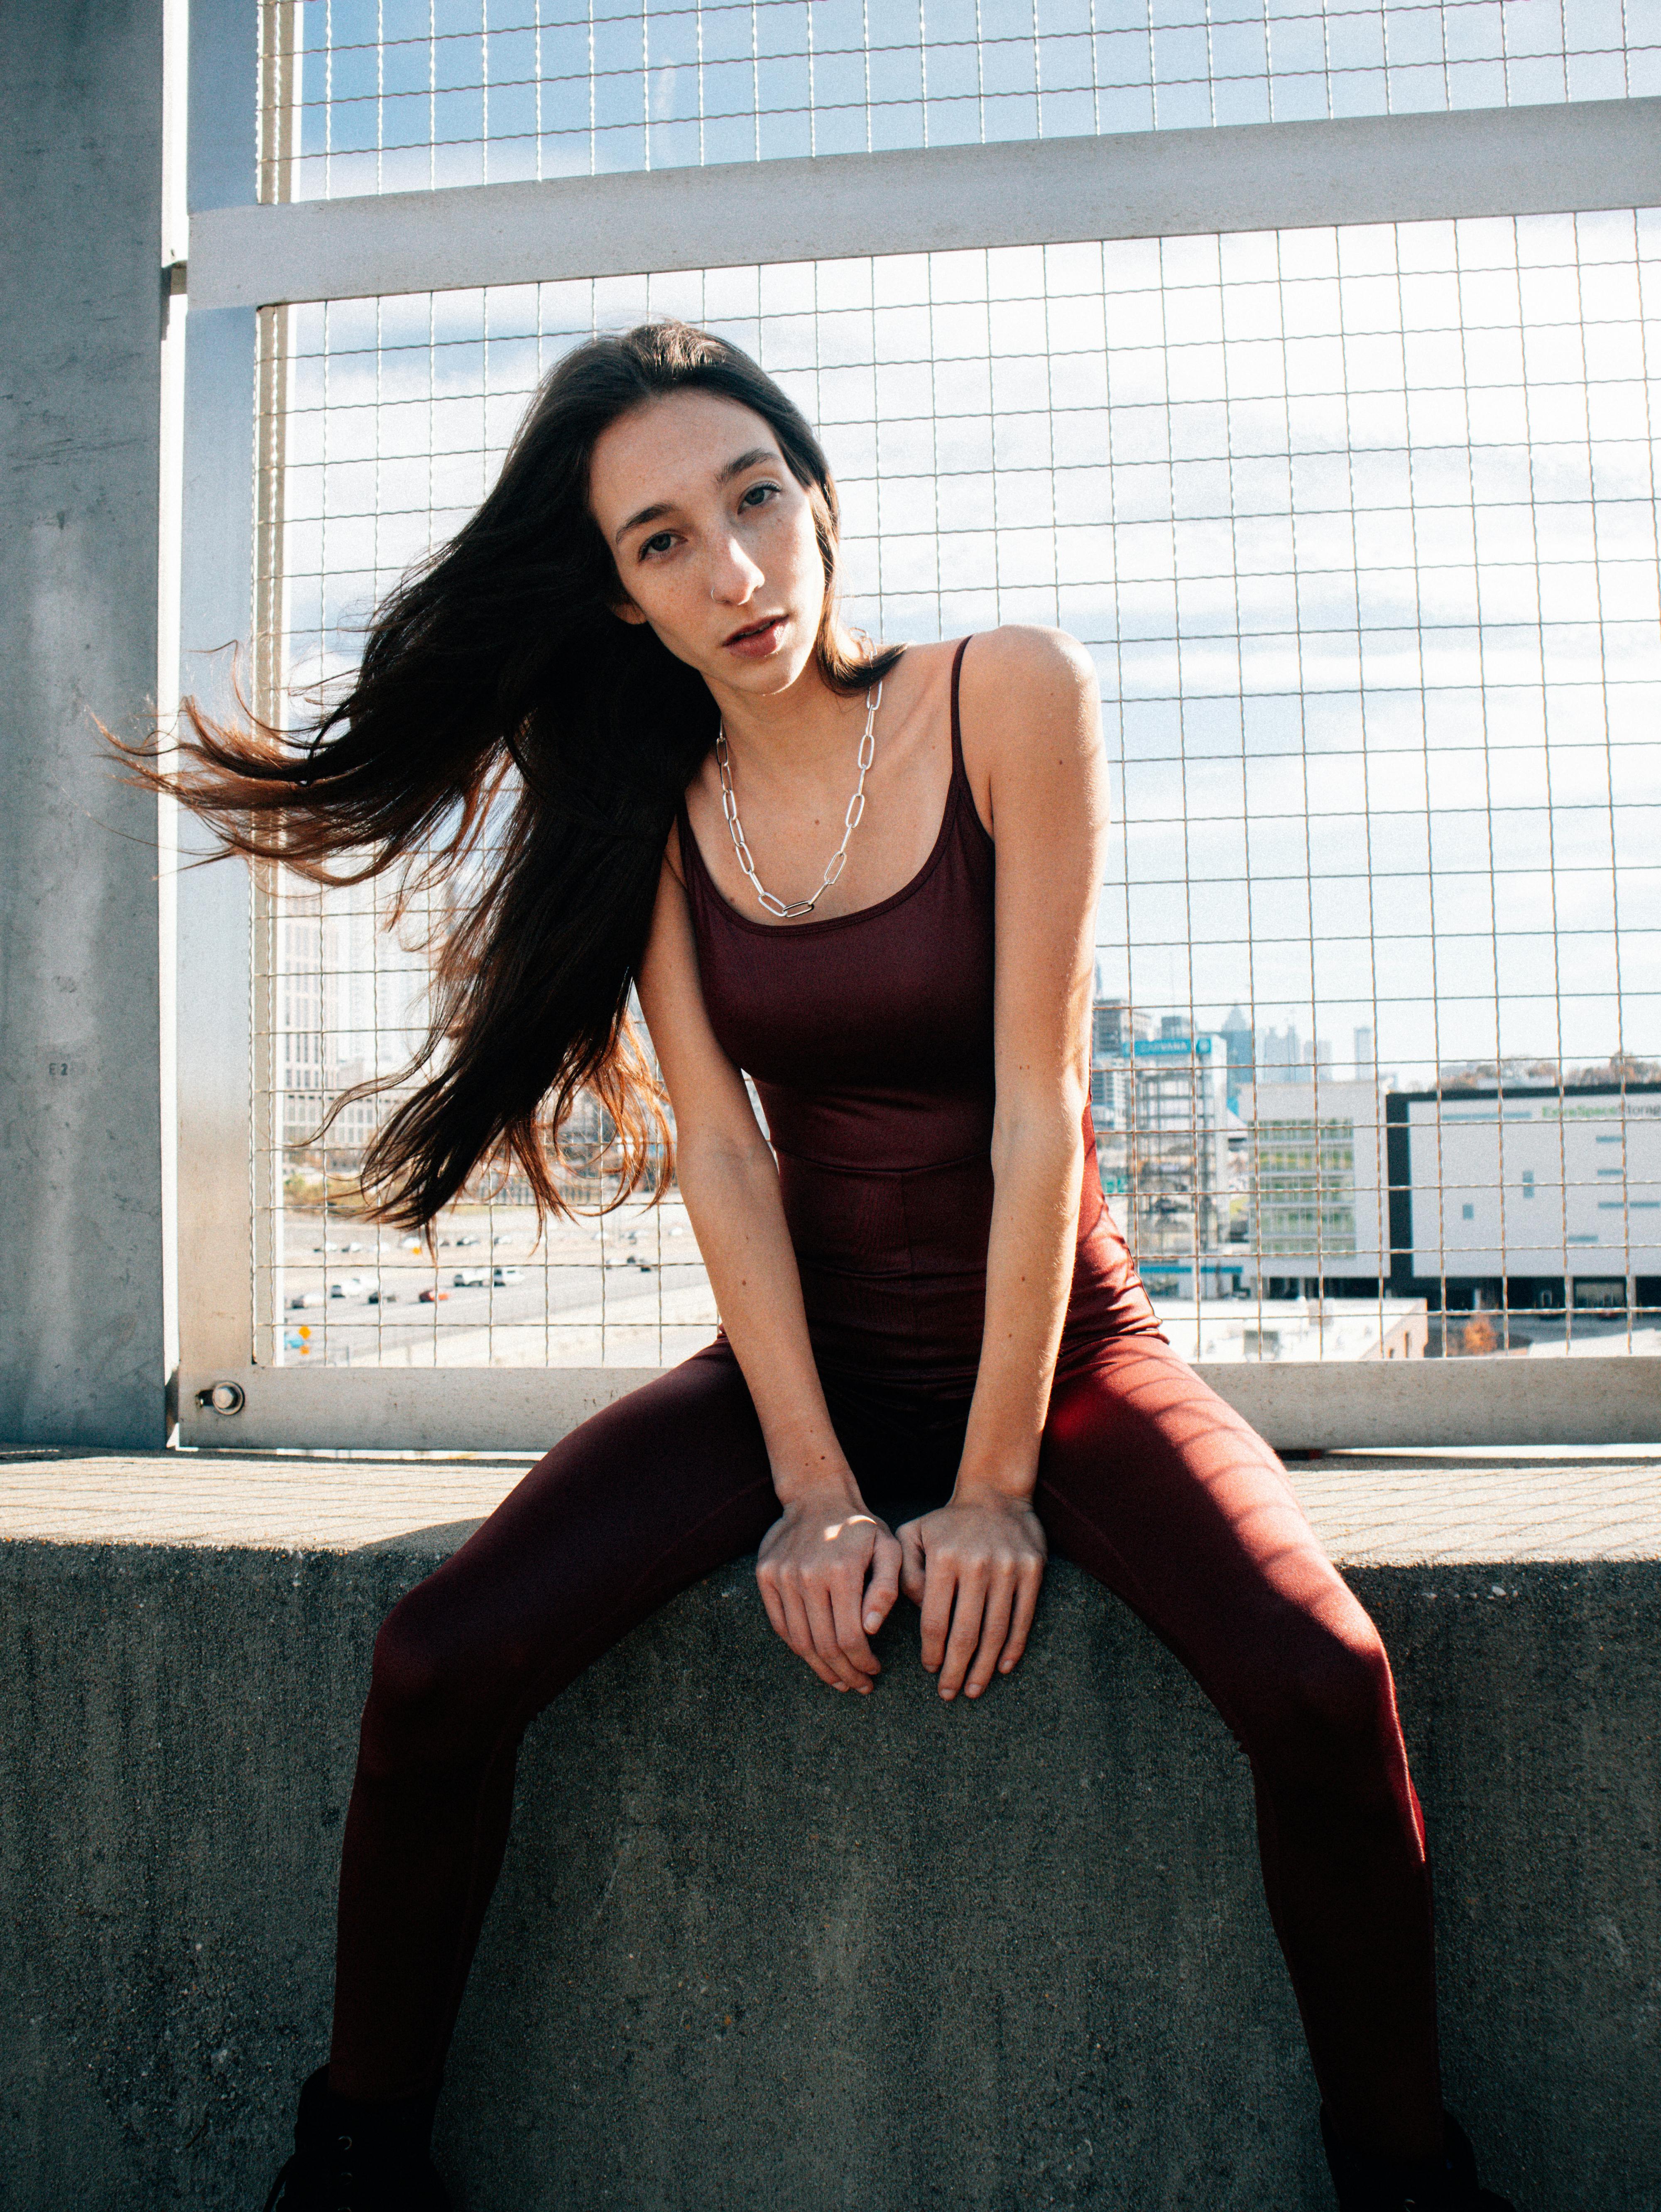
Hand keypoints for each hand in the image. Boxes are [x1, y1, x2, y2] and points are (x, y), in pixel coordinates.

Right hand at [756, 1491, 902, 1692]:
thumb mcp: (889, 1548)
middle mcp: (808, 1575)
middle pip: (824, 1645)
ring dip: (820, 1668)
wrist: (817, 1496)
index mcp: (842, 1571)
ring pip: (800, 1641)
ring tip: (838, 1679)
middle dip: (844, 1673)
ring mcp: (782, 1576)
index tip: (874, 1672)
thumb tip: (871, 1629)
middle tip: (858, 1685)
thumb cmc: (860, 1528)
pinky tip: (815, 1656)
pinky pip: (780, 1625)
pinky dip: (797, 1647)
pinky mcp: (765, 1575)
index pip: (850, 1636)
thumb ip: (887, 1588)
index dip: (862, 1662)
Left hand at [898, 1492, 1046, 1700]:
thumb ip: (903, 1573)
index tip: (930, 1670)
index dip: (933, 1651)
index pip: (936, 1620)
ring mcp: (1007, 1569)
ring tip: (973, 1688)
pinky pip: (1023, 1617)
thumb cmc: (946, 1523)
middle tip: (949, 1693)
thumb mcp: (912, 1536)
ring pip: (996, 1631)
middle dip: (956, 1669)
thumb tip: (913, 1613)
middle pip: (966, 1633)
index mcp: (943, 1559)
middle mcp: (976, 1565)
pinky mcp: (1032, 1571)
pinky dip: (1014, 1646)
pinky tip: (1004, 1667)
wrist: (995, 1494)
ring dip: (985, 1667)